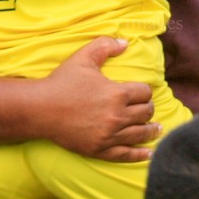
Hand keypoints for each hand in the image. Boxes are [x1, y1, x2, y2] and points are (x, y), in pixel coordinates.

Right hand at [38, 37, 157, 161]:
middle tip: (147, 109)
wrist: (40, 109)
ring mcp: (109, 135)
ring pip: (140, 134)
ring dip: (151, 130)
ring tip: (157, 129)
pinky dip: (140, 154)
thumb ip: (105, 46)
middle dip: (148, 109)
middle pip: (146, 113)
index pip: (144, 93)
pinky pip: (126, 155)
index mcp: (117, 93)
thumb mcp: (83, 58)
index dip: (145, 91)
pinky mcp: (100, 150)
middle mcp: (117, 116)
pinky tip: (149, 152)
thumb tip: (125, 43)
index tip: (141, 92)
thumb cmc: (62, 82)